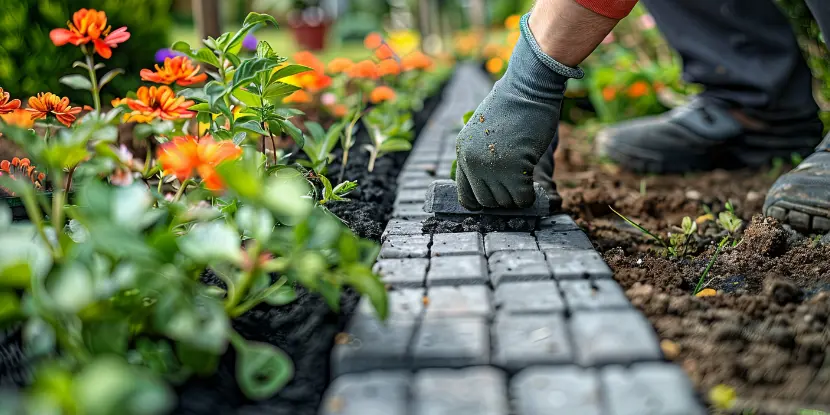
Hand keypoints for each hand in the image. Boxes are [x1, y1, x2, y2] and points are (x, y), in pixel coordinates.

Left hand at [455, 14, 579, 209]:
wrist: (528, 88)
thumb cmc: (512, 108)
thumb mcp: (484, 133)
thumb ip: (481, 157)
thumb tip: (492, 187)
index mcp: (462, 153)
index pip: (466, 197)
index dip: (484, 200)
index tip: (499, 193)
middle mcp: (471, 162)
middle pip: (486, 202)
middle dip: (503, 198)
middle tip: (516, 184)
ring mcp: (491, 166)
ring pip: (504, 202)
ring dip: (517, 196)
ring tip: (525, 178)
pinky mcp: (514, 167)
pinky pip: (522, 198)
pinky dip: (530, 196)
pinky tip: (532, 183)